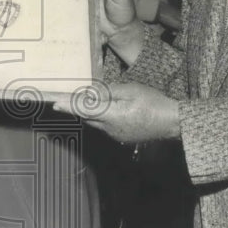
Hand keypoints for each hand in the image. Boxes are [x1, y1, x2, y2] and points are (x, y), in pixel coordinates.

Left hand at [54, 81, 179, 143]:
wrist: (172, 122)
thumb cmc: (153, 103)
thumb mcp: (130, 90)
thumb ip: (108, 92)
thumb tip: (91, 92)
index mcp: (112, 115)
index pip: (84, 110)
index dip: (69, 106)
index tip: (55, 104)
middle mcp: (110, 129)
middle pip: (88, 117)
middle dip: (79, 107)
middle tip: (70, 97)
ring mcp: (115, 135)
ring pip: (96, 122)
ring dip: (92, 112)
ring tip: (93, 100)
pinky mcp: (121, 137)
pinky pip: (105, 126)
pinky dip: (102, 117)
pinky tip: (109, 109)